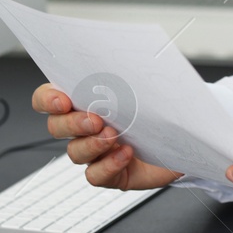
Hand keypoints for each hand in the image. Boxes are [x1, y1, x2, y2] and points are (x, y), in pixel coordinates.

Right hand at [31, 82, 180, 189]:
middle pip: (56, 127)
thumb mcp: (145, 85)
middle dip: (72, 123)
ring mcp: (95, 152)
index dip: (47, 100)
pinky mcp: (110, 173)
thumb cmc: (161, 108)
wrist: (185, 138)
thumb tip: (126, 58)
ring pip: (74, 153)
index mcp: (84, 100)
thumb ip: (127, 73)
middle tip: (95, 120)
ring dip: (91, 145)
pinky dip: (108, 165)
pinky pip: (95, 175)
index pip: (47, 99)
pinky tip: (125, 154)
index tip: (62, 100)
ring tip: (114, 136)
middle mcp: (84, 127)